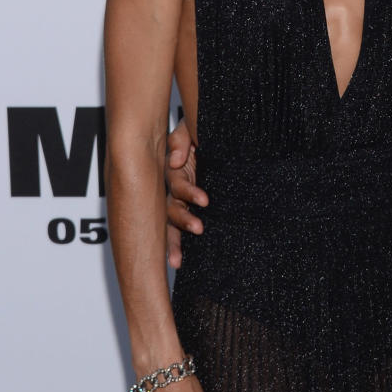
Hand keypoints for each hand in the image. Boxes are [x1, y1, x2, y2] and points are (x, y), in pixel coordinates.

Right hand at [165, 119, 206, 269]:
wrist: (218, 131)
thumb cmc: (201, 129)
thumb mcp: (191, 129)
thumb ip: (180, 140)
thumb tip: (173, 161)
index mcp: (175, 169)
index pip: (178, 185)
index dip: (189, 193)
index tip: (204, 201)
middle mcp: (175, 187)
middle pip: (172, 209)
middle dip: (183, 222)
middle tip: (199, 229)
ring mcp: (181, 199)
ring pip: (173, 222)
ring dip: (177, 238)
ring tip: (181, 256)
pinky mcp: (191, 206)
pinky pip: (181, 227)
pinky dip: (178, 244)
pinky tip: (179, 262)